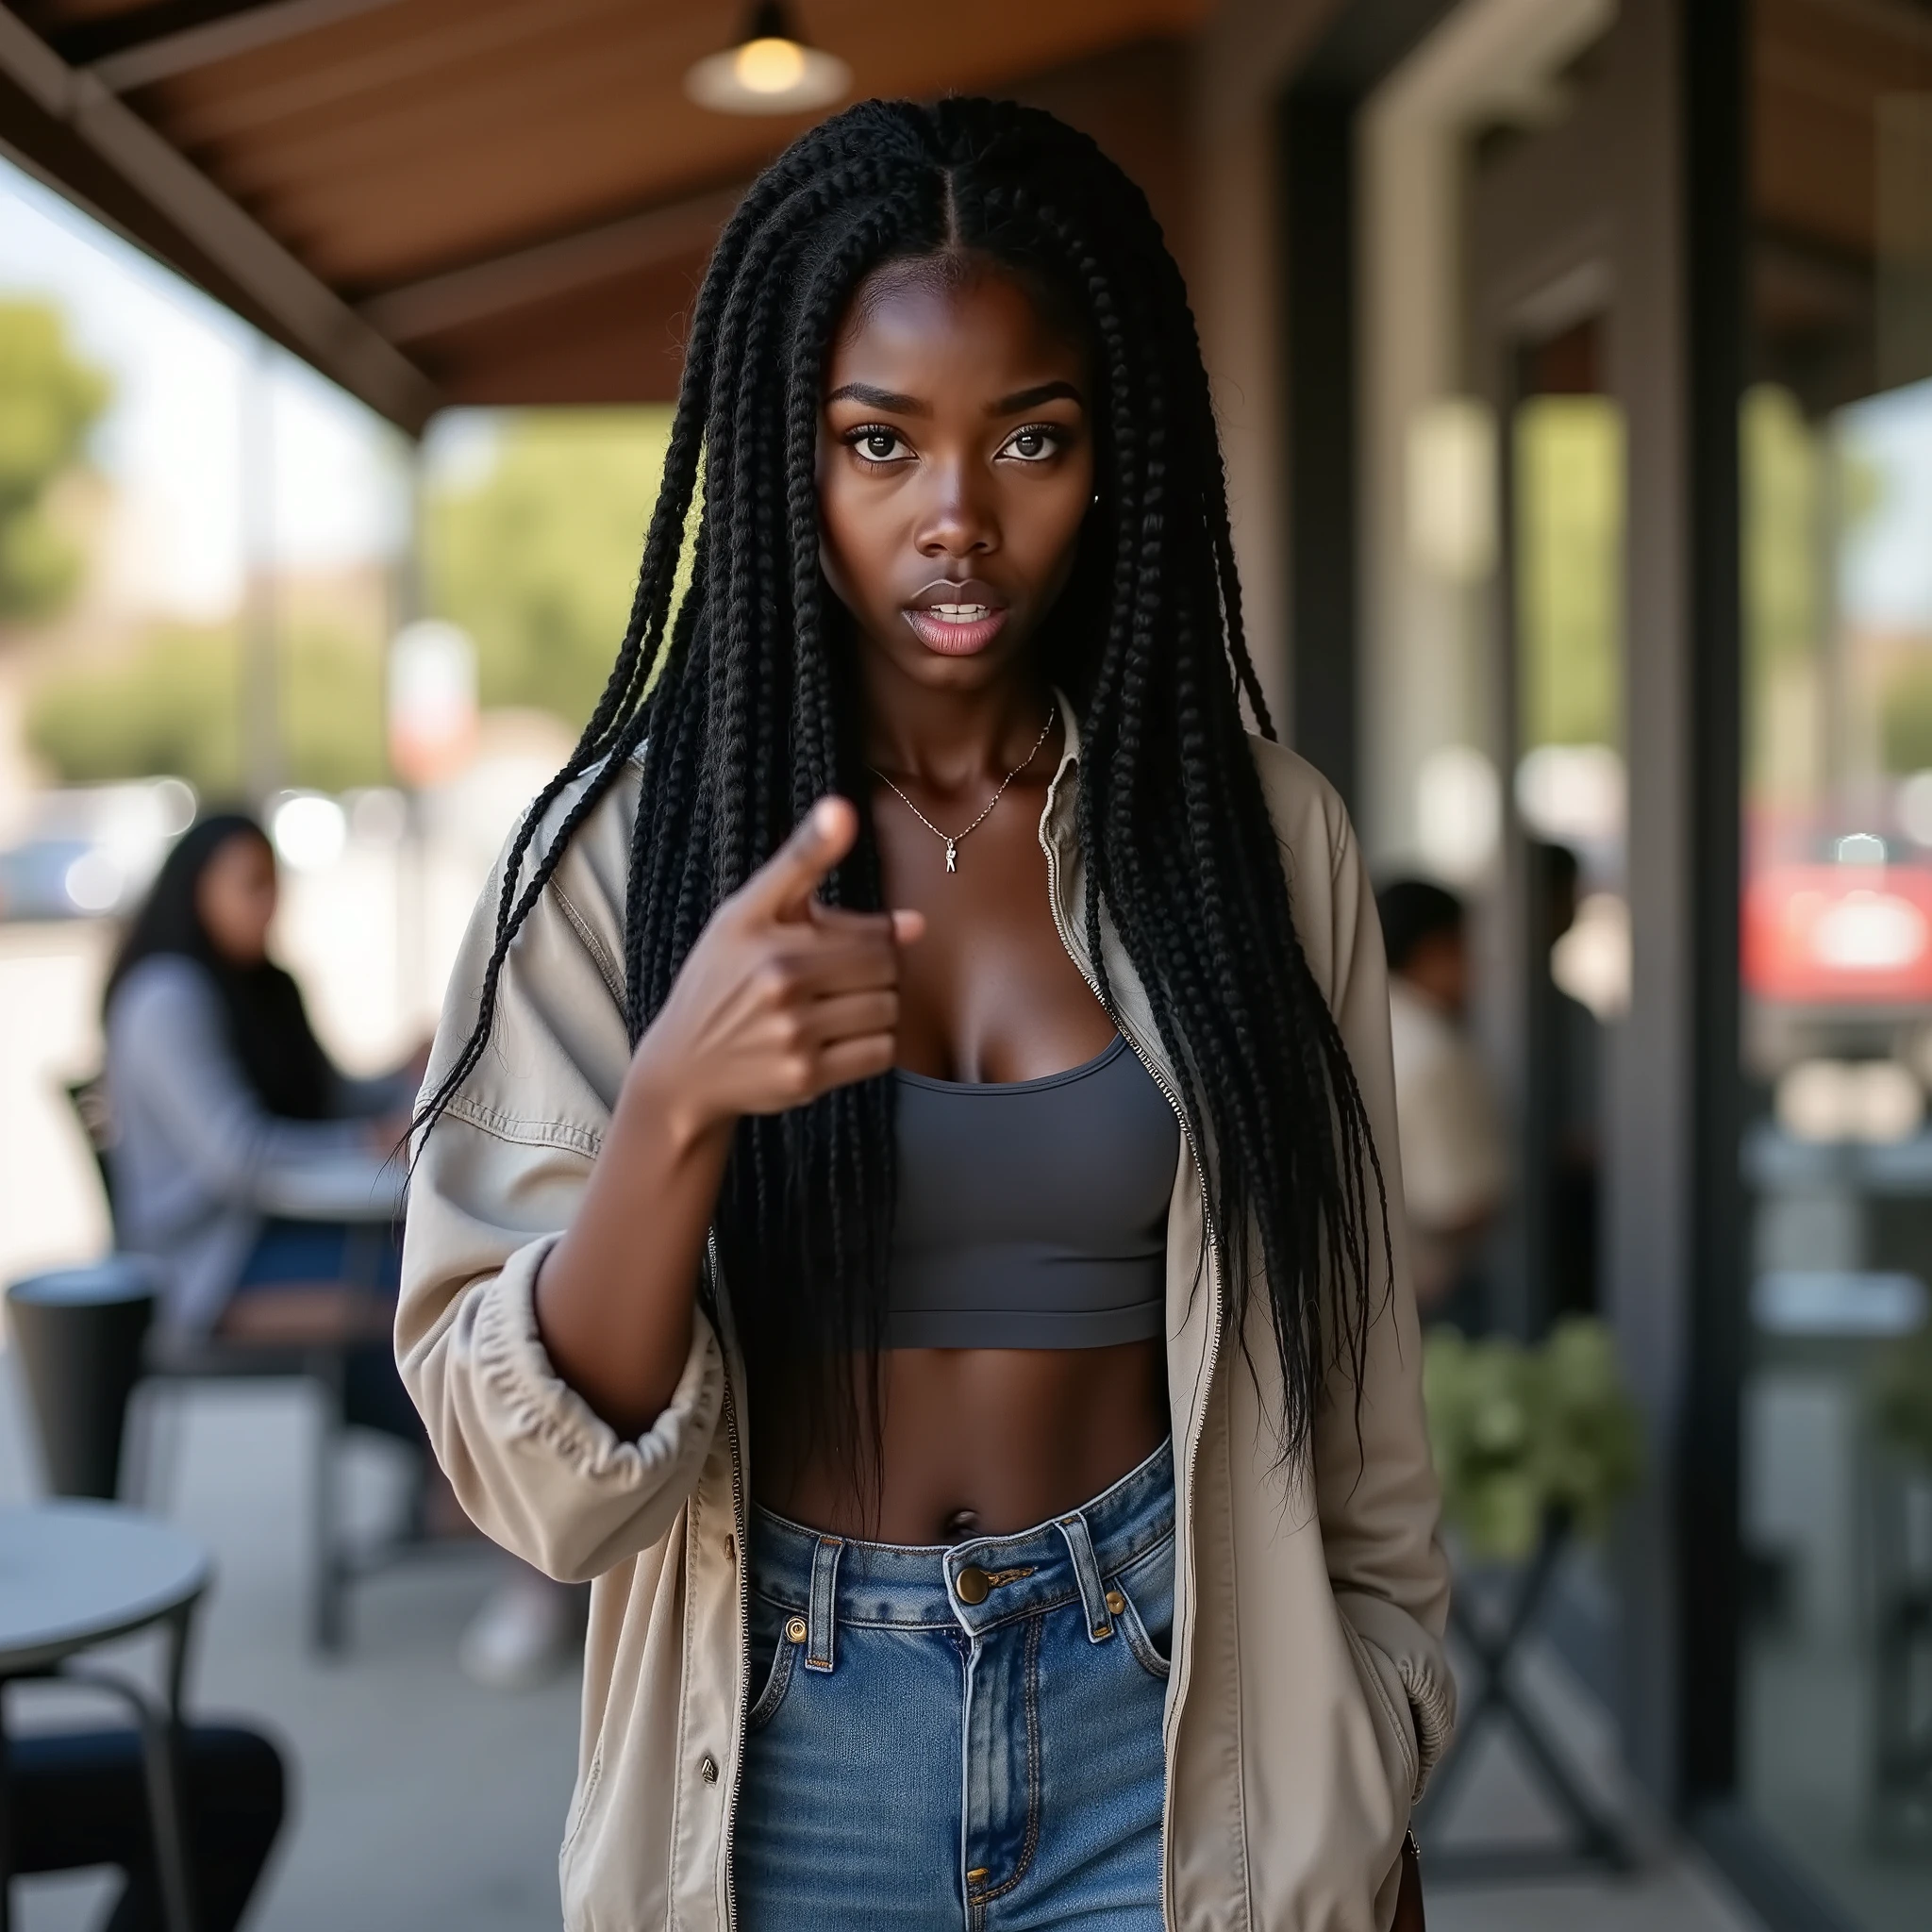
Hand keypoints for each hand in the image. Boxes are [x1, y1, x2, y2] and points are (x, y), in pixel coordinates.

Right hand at [630, 797, 922, 1143]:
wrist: (682, 1066)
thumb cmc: (721, 978)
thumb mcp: (748, 911)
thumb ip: (810, 869)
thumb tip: (908, 908)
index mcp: (768, 934)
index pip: (872, 933)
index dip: (874, 937)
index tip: (848, 947)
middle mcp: (779, 982)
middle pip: (886, 971)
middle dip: (872, 974)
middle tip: (835, 981)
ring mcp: (793, 1034)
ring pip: (888, 1011)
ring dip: (873, 1011)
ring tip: (833, 1010)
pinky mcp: (805, 1078)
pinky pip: (881, 1053)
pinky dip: (870, 1047)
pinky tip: (834, 1041)